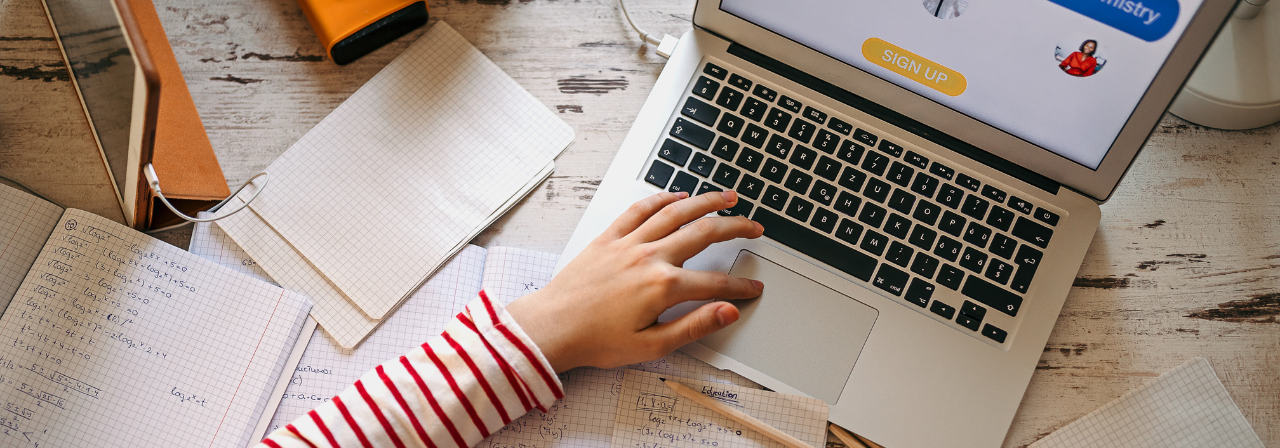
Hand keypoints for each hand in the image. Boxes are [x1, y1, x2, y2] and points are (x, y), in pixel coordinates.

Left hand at [506, 191, 764, 371]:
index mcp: (663, 287)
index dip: (740, 286)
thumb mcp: (651, 345)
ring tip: (728, 197)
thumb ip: (694, 326)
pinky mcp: (609, 237)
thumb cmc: (596, 341)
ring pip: (676, 212)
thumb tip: (728, 312)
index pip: (715, 282)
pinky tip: (677, 196)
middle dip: (735, 228)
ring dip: (706, 202)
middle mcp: (649, 257)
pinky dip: (661, 199)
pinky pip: (639, 209)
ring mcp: (629, 243)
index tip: (754, 288)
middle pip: (703, 233)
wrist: (552, 327)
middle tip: (755, 227)